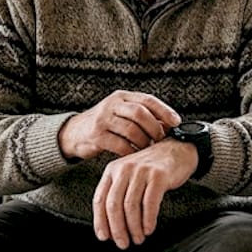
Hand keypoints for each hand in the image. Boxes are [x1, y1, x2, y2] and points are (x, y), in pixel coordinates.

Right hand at [58, 90, 181, 160]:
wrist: (75, 133)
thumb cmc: (106, 125)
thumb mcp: (122, 114)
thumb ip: (143, 117)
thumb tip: (170, 125)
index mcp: (122, 97)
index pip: (147, 100)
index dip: (164, 111)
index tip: (176, 122)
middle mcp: (112, 105)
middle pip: (140, 113)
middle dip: (154, 127)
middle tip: (160, 139)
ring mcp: (102, 119)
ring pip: (131, 129)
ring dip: (144, 141)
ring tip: (148, 148)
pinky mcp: (96, 136)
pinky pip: (120, 144)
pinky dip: (131, 151)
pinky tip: (134, 155)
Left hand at [92, 139, 197, 248]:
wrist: (177, 149)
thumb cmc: (152, 169)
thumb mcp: (129, 176)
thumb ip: (118, 194)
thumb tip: (111, 227)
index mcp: (112, 170)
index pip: (100, 199)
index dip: (100, 221)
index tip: (104, 237)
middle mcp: (124, 169)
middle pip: (114, 205)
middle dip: (117, 229)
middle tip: (123, 244)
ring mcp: (141, 171)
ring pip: (131, 206)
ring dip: (133, 227)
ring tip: (139, 238)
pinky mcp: (158, 176)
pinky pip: (150, 203)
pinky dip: (148, 219)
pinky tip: (149, 229)